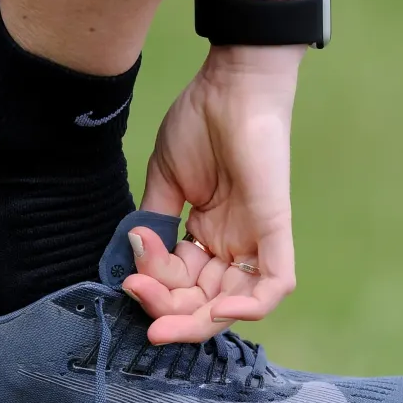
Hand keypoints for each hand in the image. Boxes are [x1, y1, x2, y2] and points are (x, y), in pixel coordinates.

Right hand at [124, 45, 302, 343]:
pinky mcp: (275, 229)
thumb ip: (152, 226)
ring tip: (160, 312)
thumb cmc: (200, 123)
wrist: (230, 85)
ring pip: (232, 304)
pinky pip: (274, 286)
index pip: (180, 286)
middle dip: (166, 310)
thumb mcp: (164, 182)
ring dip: (195, 318)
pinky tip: (219, 309)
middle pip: (202, 303)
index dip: (153, 292)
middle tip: (135, 293)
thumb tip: (133, 260)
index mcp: (205, 237)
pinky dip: (249, 308)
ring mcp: (254, 240)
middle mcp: (231, 246)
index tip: (128, 276)